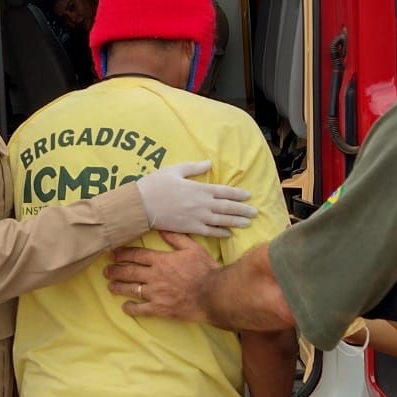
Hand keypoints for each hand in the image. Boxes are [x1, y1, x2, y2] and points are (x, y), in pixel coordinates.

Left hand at [106, 232, 216, 320]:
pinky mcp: (160, 309)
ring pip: (131, 290)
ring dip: (118, 287)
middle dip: (115, 270)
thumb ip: (176, 238)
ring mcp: (156, 293)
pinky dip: (131, 309)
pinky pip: (141, 309)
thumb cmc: (205, 270)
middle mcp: (154, 276)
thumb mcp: (193, 248)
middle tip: (106, 270)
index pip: (136, 255)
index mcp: (161, 260)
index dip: (122, 254)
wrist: (213, 294)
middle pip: (129, 272)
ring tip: (110, 286)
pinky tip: (125, 307)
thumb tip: (162, 228)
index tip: (111, 253)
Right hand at [136, 161, 256, 237]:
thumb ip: (194, 167)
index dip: (238, 194)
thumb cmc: (156, 184)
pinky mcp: (190, 228)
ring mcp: (197, 218)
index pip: (224, 191)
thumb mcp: (175, 170)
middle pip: (227, 207)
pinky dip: (221, 233)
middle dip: (243, 210)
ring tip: (248, 223)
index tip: (248, 196)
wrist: (141, 205)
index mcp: (199, 188)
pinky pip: (209, 232)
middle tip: (255, 212)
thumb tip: (209, 163)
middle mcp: (202, 204)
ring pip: (222, 220)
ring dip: (236, 222)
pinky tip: (229, 233)